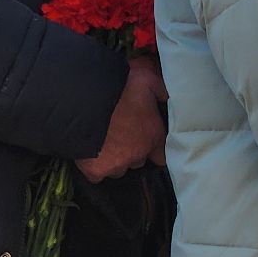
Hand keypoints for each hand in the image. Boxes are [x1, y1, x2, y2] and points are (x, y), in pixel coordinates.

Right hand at [78, 55, 167, 181]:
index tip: (147, 143)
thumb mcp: (148, 80)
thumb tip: (169, 95)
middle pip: (137, 161)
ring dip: (113, 159)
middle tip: (120, 134)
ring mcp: (116, 164)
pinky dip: (94, 167)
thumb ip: (162, 91)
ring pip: (117, 169)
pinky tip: (91, 154)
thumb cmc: (120, 87)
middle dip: (131, 150)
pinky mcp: (95, 170)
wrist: (88, 100)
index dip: (154, 149)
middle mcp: (137, 154)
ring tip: (105, 143)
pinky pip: (97, 175)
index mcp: (153, 136)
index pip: (162, 156)